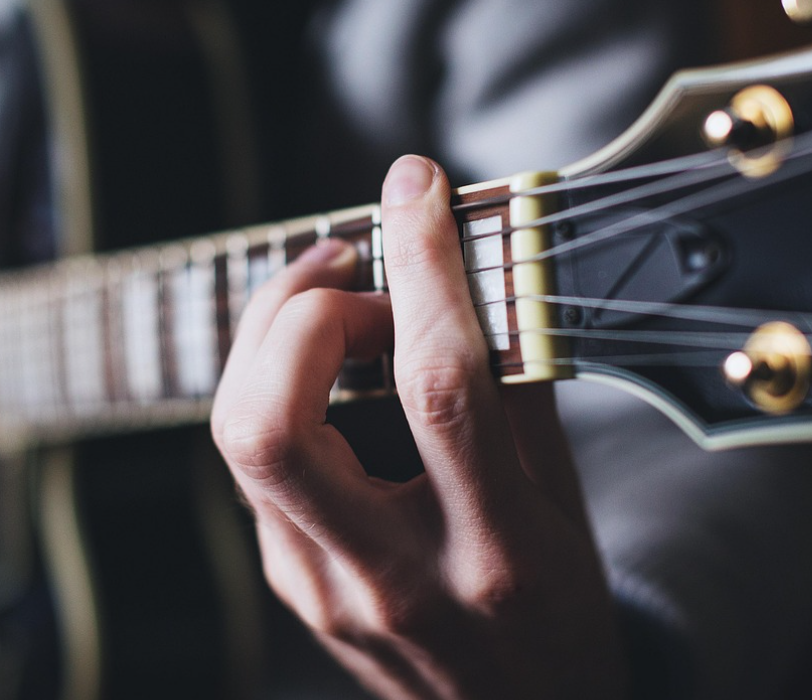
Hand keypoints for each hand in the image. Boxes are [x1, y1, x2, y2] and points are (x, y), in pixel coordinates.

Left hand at [212, 156, 624, 697]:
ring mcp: (324, 593)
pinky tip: (327, 374)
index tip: (417, 190)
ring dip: (272, 341)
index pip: (438, 386)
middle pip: (275, 423)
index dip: (424, 270)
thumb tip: (481, 276)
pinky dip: (280, 388)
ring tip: (336, 304)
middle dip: (301, 314)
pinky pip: (254, 464)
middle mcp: (392, 580)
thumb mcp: (570, 512)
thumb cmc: (557, 621)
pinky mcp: (290, 588)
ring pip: (240, 438)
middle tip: (354, 272)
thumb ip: (522, 394)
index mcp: (493, 554)